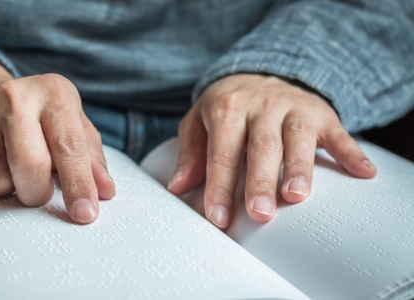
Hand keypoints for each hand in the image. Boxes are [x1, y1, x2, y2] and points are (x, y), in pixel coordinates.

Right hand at [0, 61, 114, 223]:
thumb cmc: (38, 116)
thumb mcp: (72, 126)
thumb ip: (90, 159)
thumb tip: (104, 191)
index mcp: (54, 94)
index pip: (70, 147)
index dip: (79, 185)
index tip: (84, 213)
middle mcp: (15, 95)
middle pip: (29, 166)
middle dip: (35, 192)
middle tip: (36, 188)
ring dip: (5, 188)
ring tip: (9, 167)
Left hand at [168, 74, 375, 228]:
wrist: (262, 70)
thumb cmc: (227, 106)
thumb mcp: (199, 121)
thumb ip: (191, 153)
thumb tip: (178, 187)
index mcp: (227, 108)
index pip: (222, 152)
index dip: (220, 186)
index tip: (218, 217)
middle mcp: (262, 105)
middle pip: (262, 146)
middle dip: (260, 181)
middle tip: (259, 214)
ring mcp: (294, 107)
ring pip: (298, 137)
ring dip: (299, 166)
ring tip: (297, 195)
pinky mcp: (322, 113)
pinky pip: (339, 132)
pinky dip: (352, 153)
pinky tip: (364, 174)